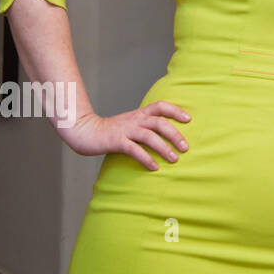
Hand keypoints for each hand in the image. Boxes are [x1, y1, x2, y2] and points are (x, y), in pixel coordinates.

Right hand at [61, 101, 190, 170]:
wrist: (84, 131)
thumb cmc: (111, 131)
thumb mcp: (130, 123)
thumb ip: (145, 125)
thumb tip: (166, 135)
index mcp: (139, 113)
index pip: (161, 106)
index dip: (176, 110)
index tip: (189, 119)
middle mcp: (135, 119)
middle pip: (160, 122)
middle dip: (175, 134)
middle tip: (186, 147)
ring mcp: (125, 130)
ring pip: (150, 136)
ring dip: (164, 148)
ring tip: (175, 159)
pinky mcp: (116, 141)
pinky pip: (134, 150)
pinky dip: (146, 158)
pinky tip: (155, 167)